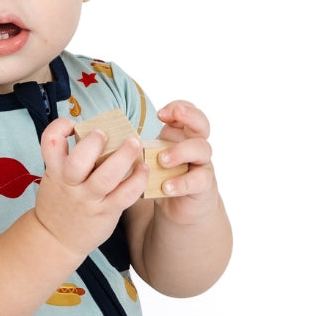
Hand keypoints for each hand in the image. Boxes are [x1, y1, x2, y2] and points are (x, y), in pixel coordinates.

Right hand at [33, 117, 148, 256]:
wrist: (56, 239)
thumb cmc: (60, 202)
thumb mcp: (55, 178)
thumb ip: (70, 159)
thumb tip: (95, 132)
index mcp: (55, 170)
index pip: (50, 141)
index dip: (60, 126)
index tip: (72, 125)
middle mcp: (70, 184)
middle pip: (78, 161)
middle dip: (93, 142)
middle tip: (105, 133)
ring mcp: (88, 200)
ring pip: (106, 177)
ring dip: (123, 157)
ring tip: (134, 144)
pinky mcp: (106, 212)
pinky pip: (125, 195)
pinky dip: (137, 180)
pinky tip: (143, 169)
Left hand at [152, 101, 220, 224]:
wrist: (179, 207)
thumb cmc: (162, 177)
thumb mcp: (151, 159)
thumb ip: (141, 148)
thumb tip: (112, 140)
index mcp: (181, 135)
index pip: (186, 112)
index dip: (177, 108)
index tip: (159, 114)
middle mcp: (195, 145)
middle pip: (201, 124)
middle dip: (188, 117)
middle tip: (165, 122)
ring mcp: (202, 164)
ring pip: (202, 149)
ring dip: (180, 152)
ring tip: (162, 160)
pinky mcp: (204, 185)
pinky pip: (198, 180)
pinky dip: (181, 182)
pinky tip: (166, 186)